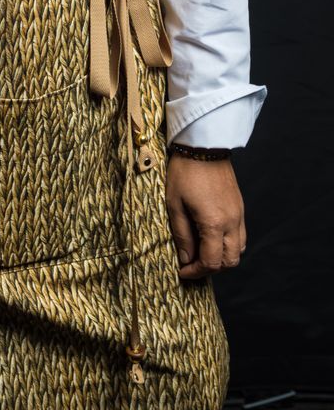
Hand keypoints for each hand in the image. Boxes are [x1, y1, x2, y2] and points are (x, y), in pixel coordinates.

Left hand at [165, 154, 246, 279]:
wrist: (202, 145)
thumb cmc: (184, 172)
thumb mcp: (174, 204)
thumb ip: (182, 235)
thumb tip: (186, 259)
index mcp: (214, 223)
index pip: (212, 262)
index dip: (196, 272)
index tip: (182, 271)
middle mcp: (232, 222)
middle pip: (230, 262)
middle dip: (211, 268)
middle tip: (192, 264)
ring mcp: (239, 214)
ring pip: (238, 250)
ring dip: (222, 257)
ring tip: (201, 251)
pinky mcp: (240, 206)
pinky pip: (241, 235)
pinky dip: (229, 244)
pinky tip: (212, 237)